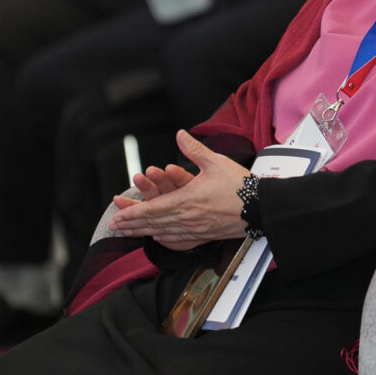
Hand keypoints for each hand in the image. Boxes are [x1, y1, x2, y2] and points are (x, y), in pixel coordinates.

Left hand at [110, 130, 249, 249]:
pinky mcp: (205, 235)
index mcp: (186, 200)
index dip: (132, 213)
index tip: (116, 216)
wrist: (260, 207)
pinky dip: (163, 239)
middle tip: (115, 226)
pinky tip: (158, 238)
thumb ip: (194, 149)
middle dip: (132, 225)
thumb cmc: (239, 184)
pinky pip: (178, 240)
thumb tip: (180, 134)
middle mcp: (187, 218)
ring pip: (163, 233)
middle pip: (153, 224)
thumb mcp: (216, 162)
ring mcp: (195, 229)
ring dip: (144, 233)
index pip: (152, 209)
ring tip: (130, 232)